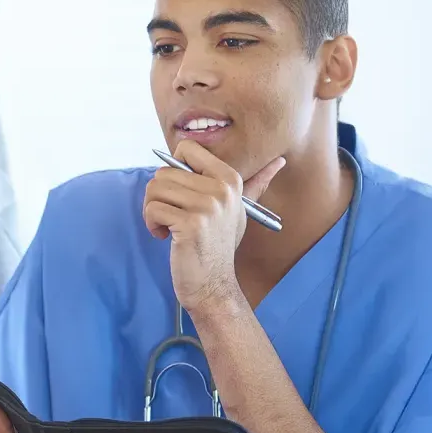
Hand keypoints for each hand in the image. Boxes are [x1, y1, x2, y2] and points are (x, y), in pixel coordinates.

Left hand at [143, 139, 284, 311]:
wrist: (213, 284)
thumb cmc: (219, 245)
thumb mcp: (239, 210)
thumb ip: (256, 183)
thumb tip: (280, 160)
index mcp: (230, 179)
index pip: (186, 148)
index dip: (173, 169)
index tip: (180, 192)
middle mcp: (222, 189)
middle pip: (164, 171)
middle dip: (158, 196)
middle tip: (170, 216)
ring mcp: (208, 206)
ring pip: (155, 188)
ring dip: (152, 210)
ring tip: (167, 226)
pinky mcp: (190, 224)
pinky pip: (153, 208)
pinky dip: (151, 223)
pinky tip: (164, 236)